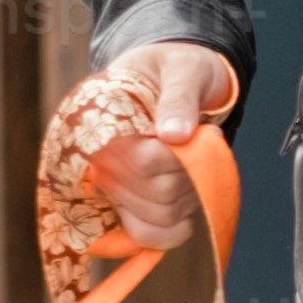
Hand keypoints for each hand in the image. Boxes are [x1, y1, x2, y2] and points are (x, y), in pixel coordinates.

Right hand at [93, 43, 245, 248]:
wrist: (175, 77)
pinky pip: (148, 235)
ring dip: (192, 194)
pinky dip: (176, 228)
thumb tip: (174, 135)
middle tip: (202, 144)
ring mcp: (111, 186)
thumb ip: (180, 96)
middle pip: (158, 193)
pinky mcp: (126, 204)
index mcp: (102, 122)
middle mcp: (99, 159)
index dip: (180, 156)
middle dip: (192, 172)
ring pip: (161, 216)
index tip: (203, 131)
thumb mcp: (185, 68)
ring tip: (195, 162)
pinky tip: (190, 204)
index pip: (145, 162)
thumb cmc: (178, 68)